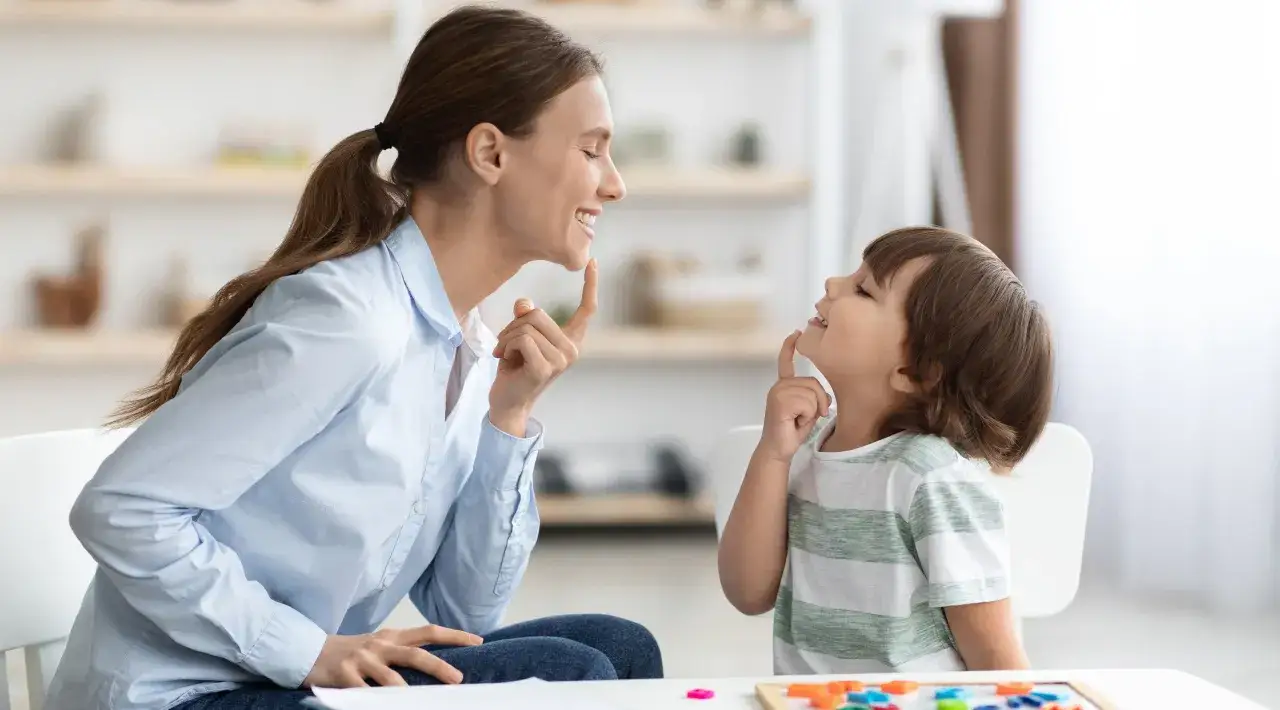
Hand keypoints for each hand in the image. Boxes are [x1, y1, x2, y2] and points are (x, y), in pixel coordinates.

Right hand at [301, 624, 481, 688]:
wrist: (309, 651)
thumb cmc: (352, 652)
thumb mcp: (379, 646)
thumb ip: (403, 652)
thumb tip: (436, 665)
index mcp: (392, 637)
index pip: (429, 631)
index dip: (454, 636)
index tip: (478, 641)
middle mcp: (380, 645)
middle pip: (416, 654)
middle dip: (439, 667)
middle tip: (458, 680)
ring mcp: (362, 660)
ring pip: (391, 678)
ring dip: (407, 693)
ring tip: (420, 703)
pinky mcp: (344, 677)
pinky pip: (363, 694)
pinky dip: (374, 703)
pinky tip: (382, 708)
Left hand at [488, 259, 597, 433]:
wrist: (507, 403)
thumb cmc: (514, 369)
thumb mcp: (520, 337)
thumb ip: (526, 319)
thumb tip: (525, 303)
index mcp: (571, 340)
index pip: (587, 310)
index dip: (590, 285)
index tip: (593, 261)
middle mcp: (572, 350)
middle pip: (538, 315)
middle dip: (514, 326)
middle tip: (507, 345)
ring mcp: (561, 360)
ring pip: (527, 326)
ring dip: (507, 337)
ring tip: (506, 354)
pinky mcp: (546, 367)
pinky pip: (522, 339)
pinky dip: (506, 346)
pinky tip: (505, 360)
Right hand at [759, 331, 831, 462]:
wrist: (778, 449)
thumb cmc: (792, 431)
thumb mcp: (809, 411)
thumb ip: (814, 397)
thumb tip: (824, 397)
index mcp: (784, 386)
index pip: (786, 362)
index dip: (790, 347)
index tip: (796, 333)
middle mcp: (779, 386)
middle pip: (813, 383)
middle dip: (818, 403)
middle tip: (806, 417)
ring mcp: (778, 392)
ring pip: (812, 394)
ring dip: (812, 412)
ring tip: (799, 420)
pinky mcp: (780, 402)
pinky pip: (806, 402)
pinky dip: (807, 415)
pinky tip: (796, 421)